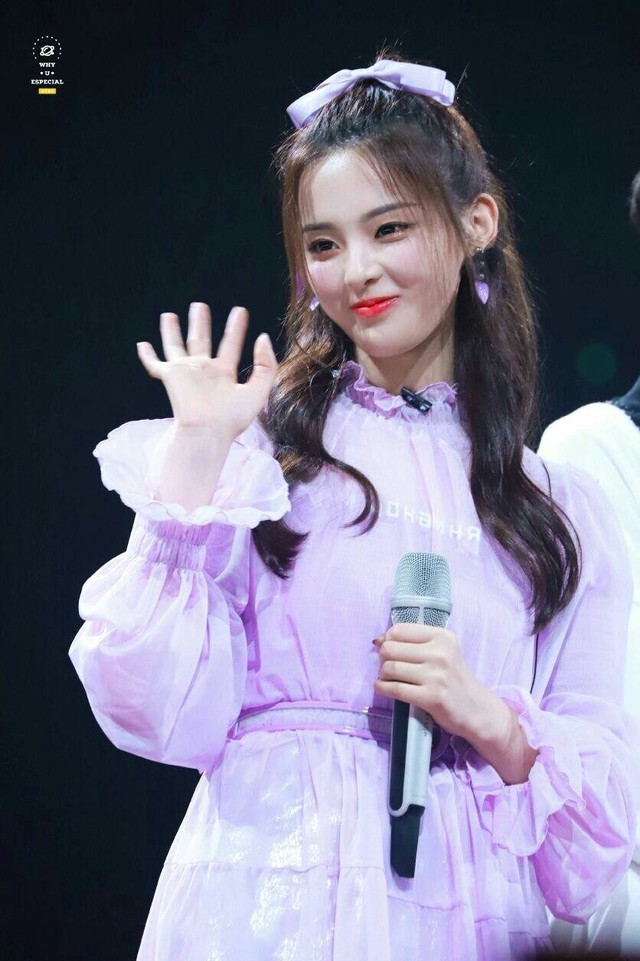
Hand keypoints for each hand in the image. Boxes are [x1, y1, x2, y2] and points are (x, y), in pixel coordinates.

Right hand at [136, 303, 276, 439]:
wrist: (207, 431)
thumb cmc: (232, 418)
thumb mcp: (259, 390)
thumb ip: (266, 365)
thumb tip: (262, 338)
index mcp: (224, 374)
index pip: (230, 344)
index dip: (236, 328)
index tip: (240, 311)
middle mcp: (203, 371)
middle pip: (200, 340)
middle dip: (199, 323)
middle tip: (199, 305)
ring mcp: (185, 373)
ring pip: (176, 345)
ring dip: (171, 331)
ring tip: (169, 315)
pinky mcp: (170, 377)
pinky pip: (155, 364)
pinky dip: (147, 355)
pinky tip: (142, 344)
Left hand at [374, 624, 481, 738]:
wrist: (474, 707)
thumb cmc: (452, 677)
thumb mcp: (440, 651)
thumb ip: (412, 643)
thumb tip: (378, 640)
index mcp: (442, 637)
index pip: (399, 630)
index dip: (388, 640)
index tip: (390, 651)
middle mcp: (440, 653)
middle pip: (390, 649)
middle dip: (383, 658)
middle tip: (388, 667)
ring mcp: (436, 676)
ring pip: (390, 668)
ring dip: (382, 675)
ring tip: (387, 678)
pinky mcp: (432, 697)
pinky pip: (395, 689)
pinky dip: (382, 688)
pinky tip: (382, 687)